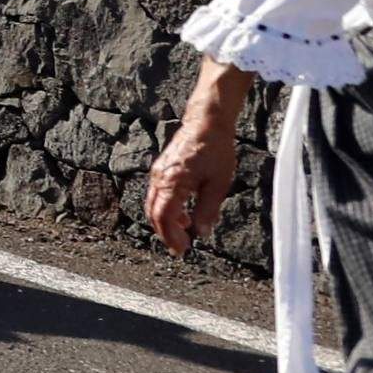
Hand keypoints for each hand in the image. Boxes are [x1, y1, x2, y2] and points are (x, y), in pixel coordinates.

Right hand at [147, 110, 239, 254]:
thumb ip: (208, 209)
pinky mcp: (161, 169)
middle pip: (154, 214)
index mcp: (173, 183)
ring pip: (153, 205)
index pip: (164, 217)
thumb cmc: (215, 150)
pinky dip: (166, 209)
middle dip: (166, 233)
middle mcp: (160, 179)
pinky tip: (183, 213)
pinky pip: (157, 194)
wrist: (206, 123)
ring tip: (184, 232)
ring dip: (165, 222)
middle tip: (181, 247)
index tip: (181, 250)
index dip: (171, 236)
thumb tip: (202, 232)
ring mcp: (158, 173)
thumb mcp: (218, 183)